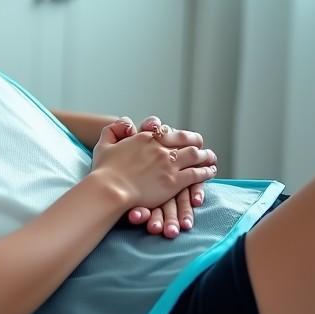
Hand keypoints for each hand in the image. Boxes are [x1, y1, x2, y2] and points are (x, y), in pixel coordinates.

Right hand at [91, 117, 216, 213]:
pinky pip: (196, 174)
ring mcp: (169, 164)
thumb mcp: (104, 145)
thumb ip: (112, 131)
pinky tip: (210, 172)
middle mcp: (160, 148)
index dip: (177, 135)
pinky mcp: (174, 181)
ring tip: (210, 158)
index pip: (168, 132)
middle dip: (196, 143)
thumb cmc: (104, 171)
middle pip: (186, 141)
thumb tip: (125, 124)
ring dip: (205, 156)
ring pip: (195, 155)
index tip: (182, 138)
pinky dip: (206, 171)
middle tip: (202, 147)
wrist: (110, 189)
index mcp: (145, 138)